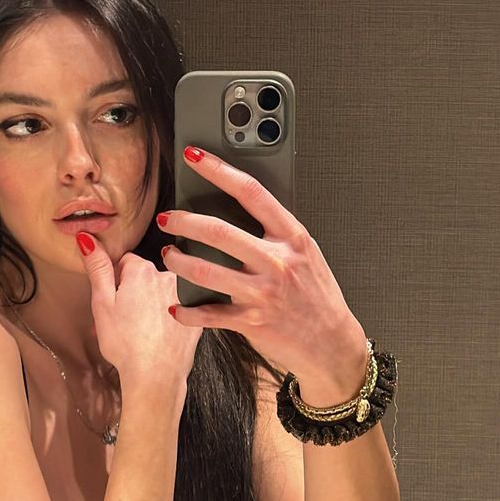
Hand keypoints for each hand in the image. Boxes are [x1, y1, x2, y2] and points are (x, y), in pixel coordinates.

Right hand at [76, 231, 202, 386]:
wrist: (155, 375)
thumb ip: (97, 268)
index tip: (115, 300)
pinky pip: (180, 308)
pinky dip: (170, 317)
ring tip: (142, 330)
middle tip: (126, 319)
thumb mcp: (102, 304)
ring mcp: (186, 296)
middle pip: (146, 276)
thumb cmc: (125, 343)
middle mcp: (168, 277)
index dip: (117, 280)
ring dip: (153, 304)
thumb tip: (87, 238)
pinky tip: (160, 335)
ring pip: (163, 293)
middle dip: (135, 292)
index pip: (126, 261)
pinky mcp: (197, 316)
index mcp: (142, 271)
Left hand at [158, 146, 367, 399]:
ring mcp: (263, 293)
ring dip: (179, 262)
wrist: (332, 344)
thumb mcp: (307, 256)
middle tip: (167, 217)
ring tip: (169, 256)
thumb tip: (240, 215)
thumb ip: (278, 236)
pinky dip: (187, 312)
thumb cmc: (318, 299)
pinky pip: (209, 314)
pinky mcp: (252, 321)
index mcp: (292, 238)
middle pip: (219, 231)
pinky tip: (177, 308)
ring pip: (207, 271)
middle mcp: (277, 262)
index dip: (219, 170)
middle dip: (184, 220)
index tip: (195, 157)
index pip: (251, 193)